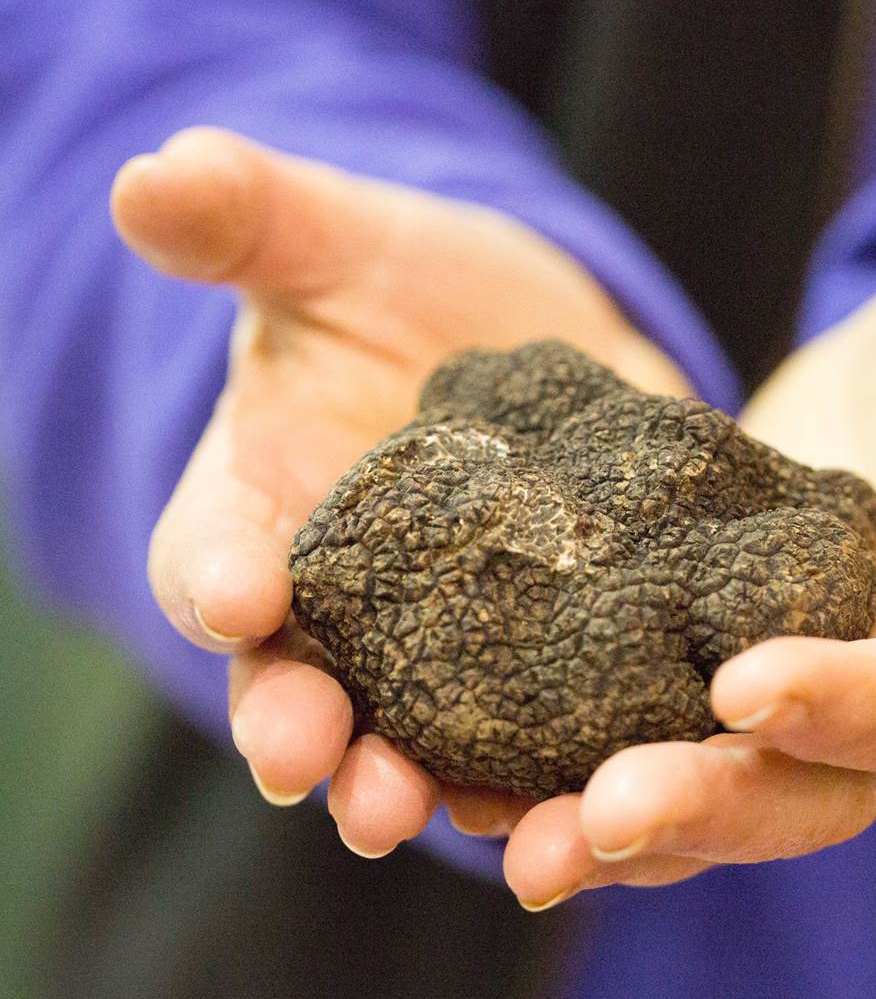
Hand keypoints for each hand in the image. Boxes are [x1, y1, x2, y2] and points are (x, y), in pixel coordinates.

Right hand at [116, 126, 689, 854]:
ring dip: (435, 790)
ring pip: (428, 744)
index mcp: (267, 520)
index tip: (241, 593)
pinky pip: (559, 734)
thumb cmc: (412, 289)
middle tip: (320, 770)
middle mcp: (349, 613)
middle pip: (308, 692)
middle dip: (308, 732)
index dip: (220, 579)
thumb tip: (149, 178)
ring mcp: (460, 651)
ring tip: (457, 821)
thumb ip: (250, 221)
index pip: (217, 561)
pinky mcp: (568, 656)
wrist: (541, 338)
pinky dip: (571, 772)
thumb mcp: (336, 245)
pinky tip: (603, 795)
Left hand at [496, 255, 875, 908]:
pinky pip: (627, 740)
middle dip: (706, 810)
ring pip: (704, 796)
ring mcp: (782, 693)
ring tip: (494, 833)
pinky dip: (547, 766)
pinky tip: (452, 770)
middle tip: (592, 821)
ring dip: (601, 831)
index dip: (852, 699)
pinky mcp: (693, 669)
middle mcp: (873, 688)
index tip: (749, 681)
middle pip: (803, 788)